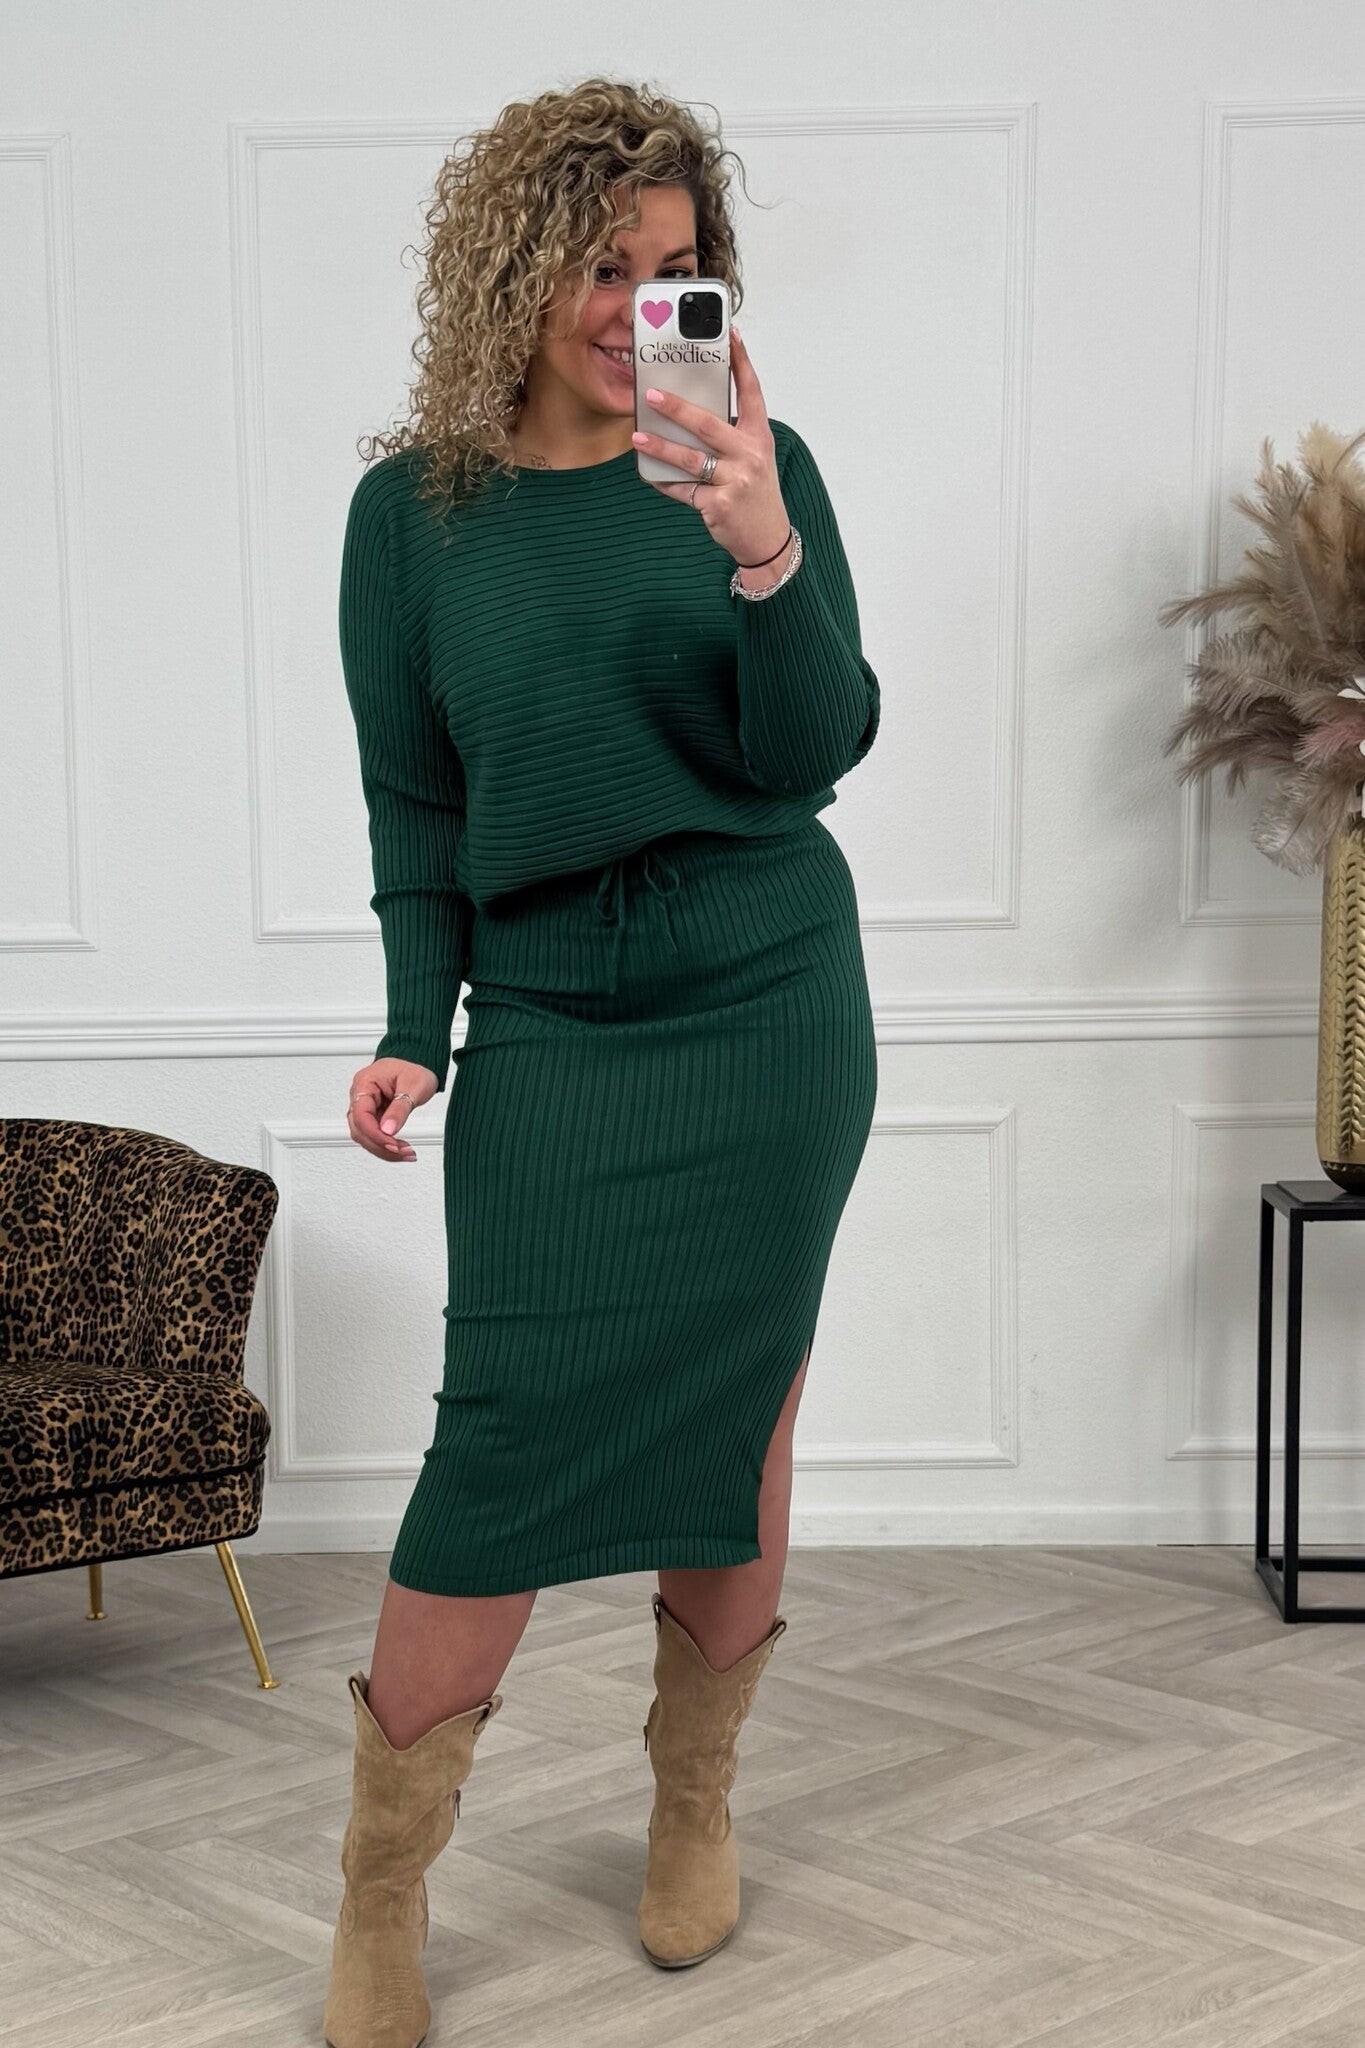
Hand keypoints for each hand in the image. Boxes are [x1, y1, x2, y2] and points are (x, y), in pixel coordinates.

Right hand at [347, 1058, 435, 1161]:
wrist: (420, 1063)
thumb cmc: (415, 1068)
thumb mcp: (413, 1086)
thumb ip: (399, 1109)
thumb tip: (387, 1130)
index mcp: (365, 1083)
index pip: (360, 1115)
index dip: (375, 1133)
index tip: (392, 1143)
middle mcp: (361, 1096)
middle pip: (360, 1129)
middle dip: (381, 1145)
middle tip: (403, 1151)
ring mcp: (366, 1107)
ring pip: (365, 1136)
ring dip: (384, 1149)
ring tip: (406, 1153)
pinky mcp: (374, 1116)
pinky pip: (374, 1135)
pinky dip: (387, 1145)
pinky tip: (400, 1150)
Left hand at [631, 328, 790, 569]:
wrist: (767, 539)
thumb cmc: (755, 493)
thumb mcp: (752, 458)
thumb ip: (729, 436)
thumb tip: (686, 414)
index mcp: (759, 437)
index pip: (751, 392)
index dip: (741, 362)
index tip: (729, 334)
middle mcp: (750, 455)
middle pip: (709, 424)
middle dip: (677, 408)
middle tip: (651, 396)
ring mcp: (736, 481)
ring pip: (691, 459)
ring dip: (661, 447)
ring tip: (638, 438)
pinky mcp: (719, 505)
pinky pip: (684, 490)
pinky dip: (664, 483)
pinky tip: (648, 474)